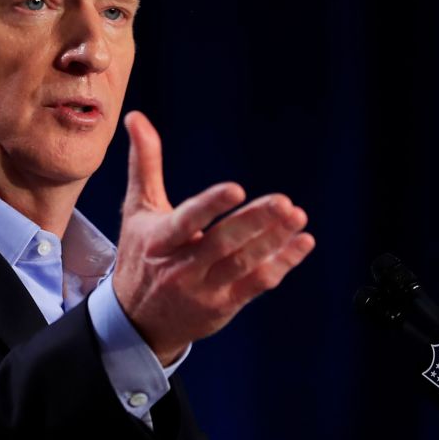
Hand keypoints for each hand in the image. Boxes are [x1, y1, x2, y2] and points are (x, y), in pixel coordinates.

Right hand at [112, 111, 315, 365]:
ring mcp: (204, 289)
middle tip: (284, 202)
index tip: (235, 189)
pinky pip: (257, 284)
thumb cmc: (140, 255)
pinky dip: (282, 264)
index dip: (210, 206)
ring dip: (273, 240)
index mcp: (158, 240)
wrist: (137, 321)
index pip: (186, 221)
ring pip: (244, 263)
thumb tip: (137, 118)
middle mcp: (180, 267)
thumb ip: (144, 163)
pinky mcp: (224, 306)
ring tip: (297, 217)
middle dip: (254, 221)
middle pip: (222, 242)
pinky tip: (302, 243)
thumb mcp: (138, 210)